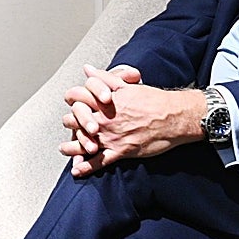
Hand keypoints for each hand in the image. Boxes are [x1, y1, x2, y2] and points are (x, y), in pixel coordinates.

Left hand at [62, 79, 204, 176]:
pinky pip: (99, 162)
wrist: (174, 117)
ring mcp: (111, 136)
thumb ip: (104, 77)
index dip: (72, 101)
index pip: (77, 98)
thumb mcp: (126, 85)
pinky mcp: (121, 151)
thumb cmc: (154, 100)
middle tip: (68, 124)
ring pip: (83, 142)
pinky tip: (77, 170)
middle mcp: (104, 119)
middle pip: (75, 121)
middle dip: (70, 122)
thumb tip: (88, 69)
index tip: (71, 104)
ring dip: (71, 147)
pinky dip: (86, 167)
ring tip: (64, 148)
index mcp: (104, 101)